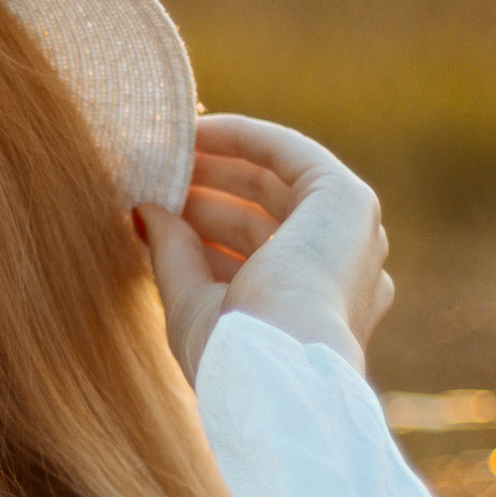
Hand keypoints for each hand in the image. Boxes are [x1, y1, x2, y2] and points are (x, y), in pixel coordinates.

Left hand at [137, 115, 392, 385]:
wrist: (274, 363)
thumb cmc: (232, 356)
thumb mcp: (191, 305)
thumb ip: (174, 257)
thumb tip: (144, 212)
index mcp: (314, 309)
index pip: (253, 252)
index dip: (205, 223)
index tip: (159, 202)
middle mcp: (341, 272)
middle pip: (264, 215)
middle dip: (208, 191)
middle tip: (155, 175)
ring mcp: (351, 236)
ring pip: (276, 183)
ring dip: (219, 164)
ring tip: (163, 154)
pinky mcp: (348, 201)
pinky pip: (291, 153)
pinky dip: (244, 138)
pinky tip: (197, 133)